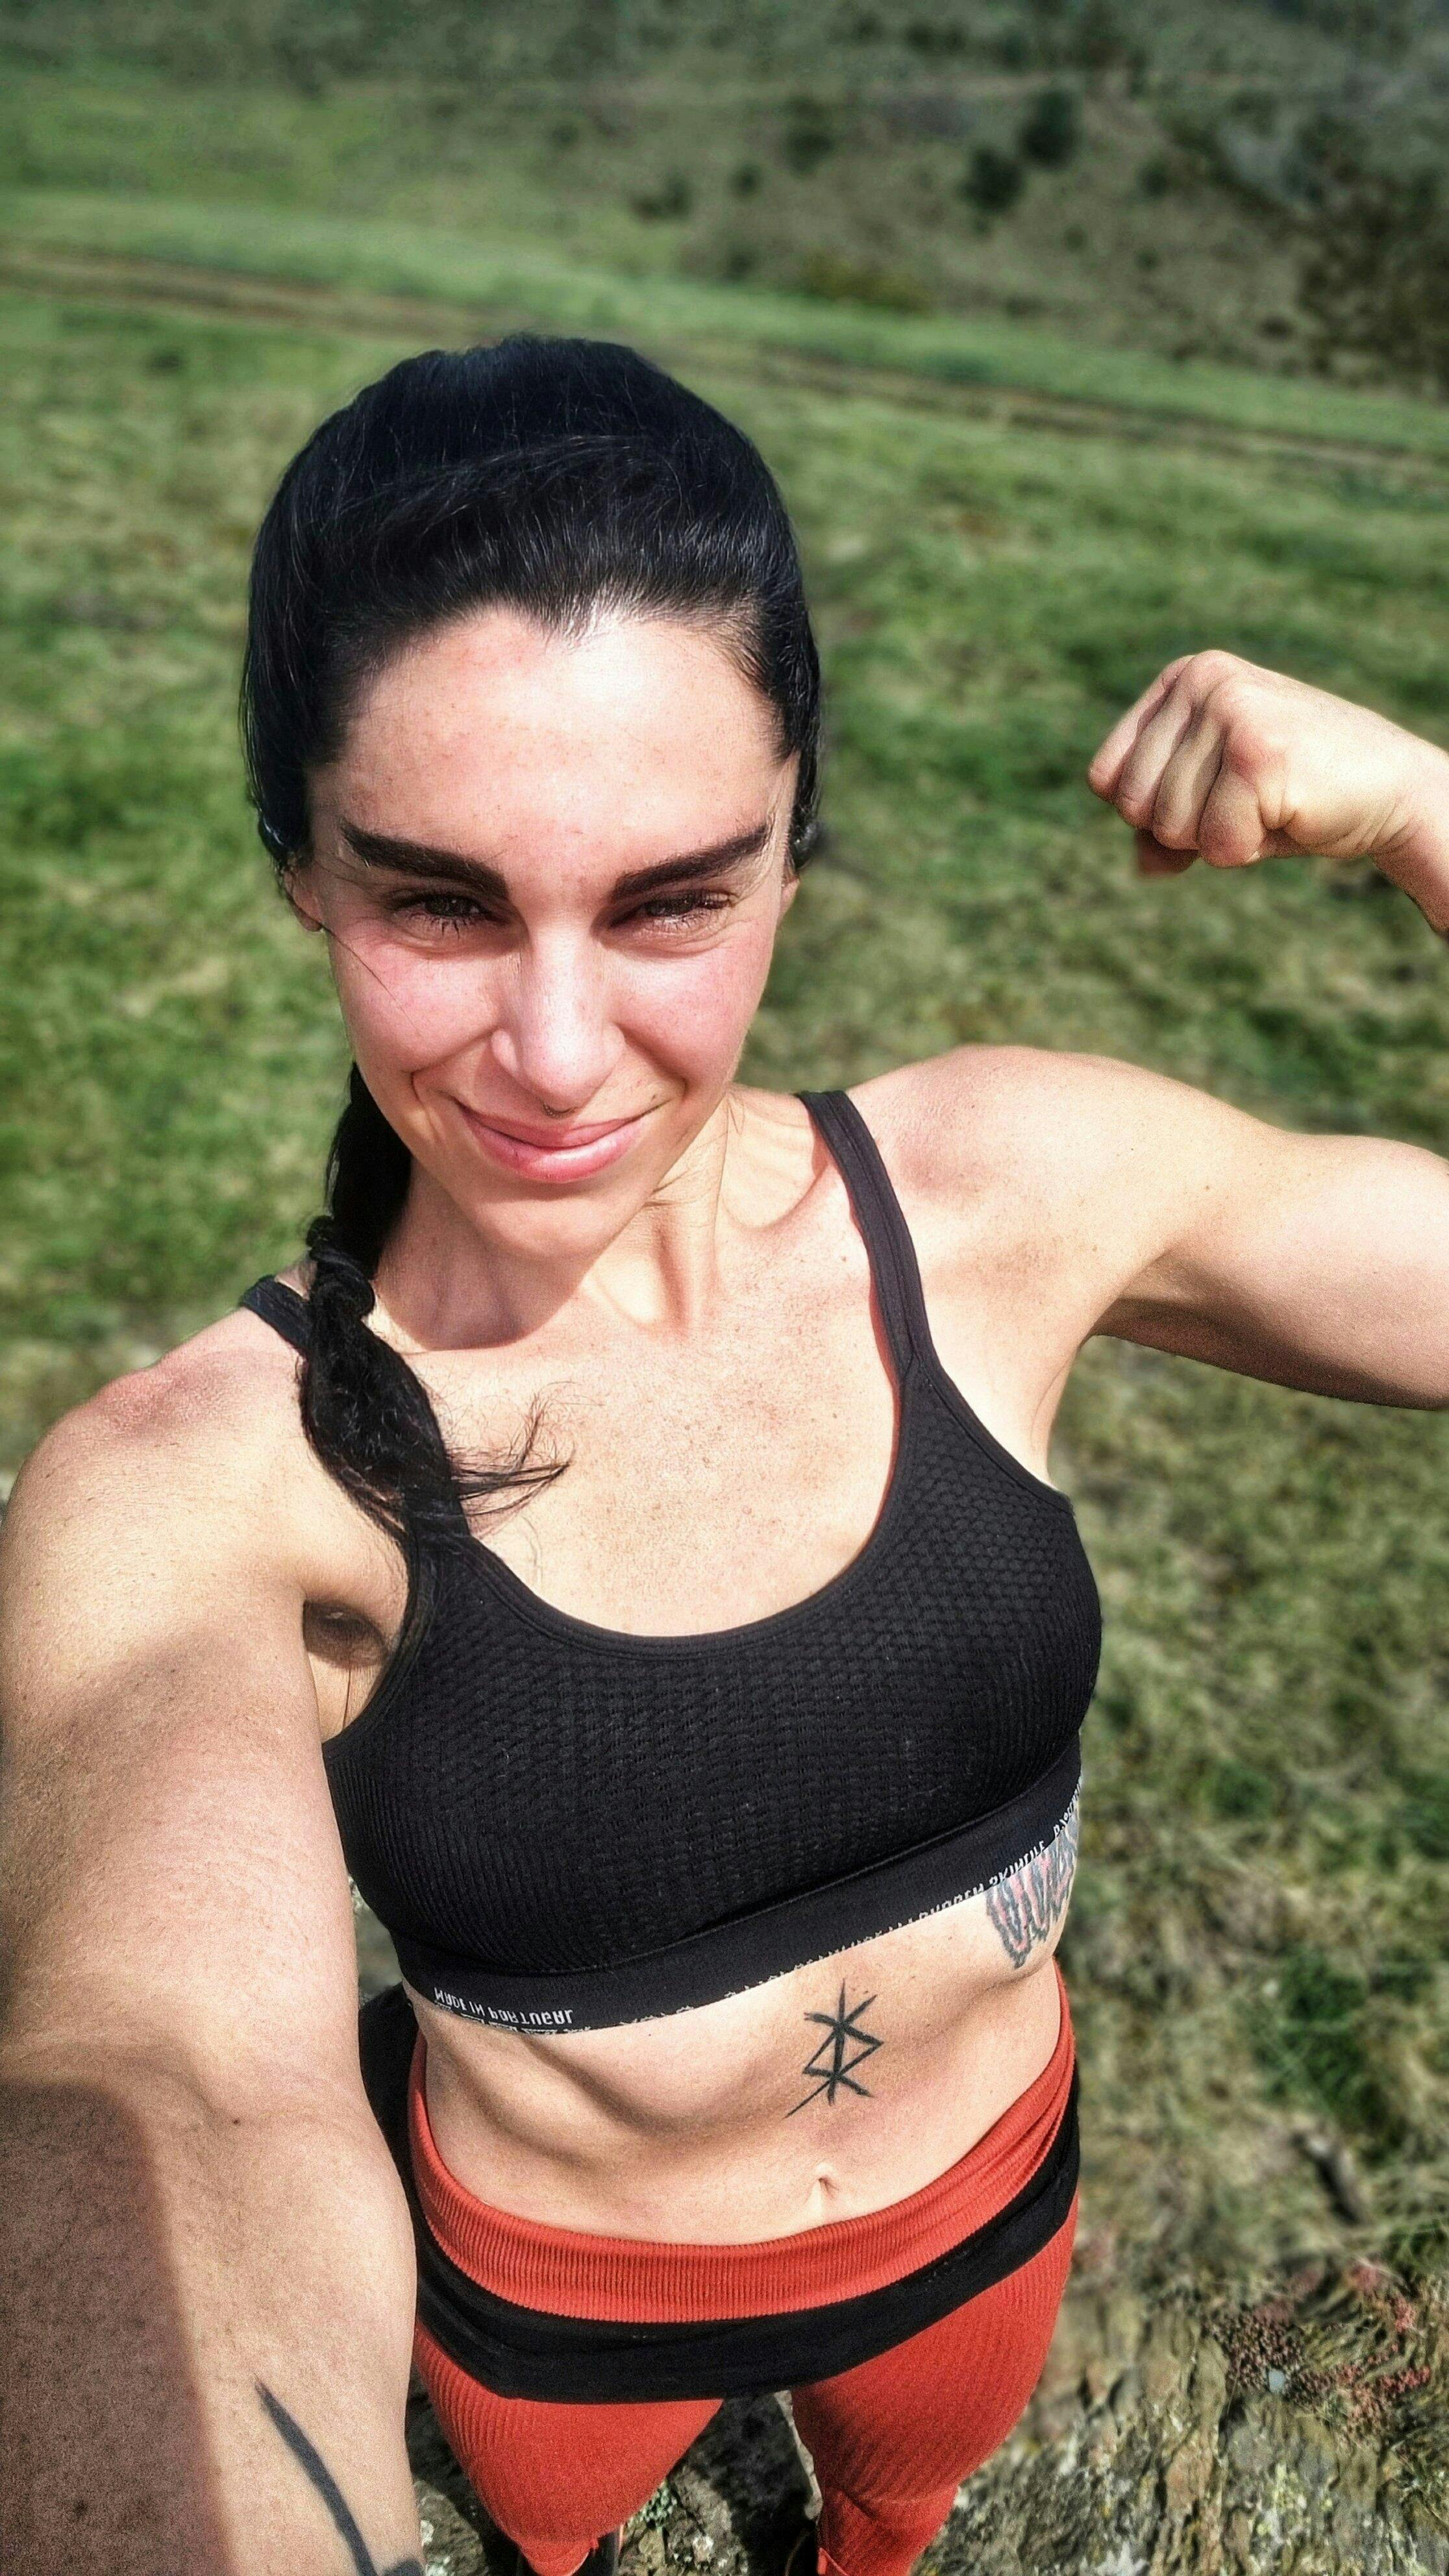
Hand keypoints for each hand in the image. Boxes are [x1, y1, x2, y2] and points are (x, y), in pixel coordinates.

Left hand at [1087, 649, 1448, 932]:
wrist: (1391, 790)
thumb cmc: (1295, 795)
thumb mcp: (1215, 804)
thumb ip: (1162, 828)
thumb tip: (1142, 865)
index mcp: (1183, 677)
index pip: (1107, 777)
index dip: (1152, 812)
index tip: (1211, 793)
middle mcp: (1202, 680)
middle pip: (1133, 805)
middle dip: (1186, 828)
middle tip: (1247, 803)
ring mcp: (1230, 710)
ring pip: (1170, 827)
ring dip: (1221, 839)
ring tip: (1270, 804)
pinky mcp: (1257, 752)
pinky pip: (1214, 843)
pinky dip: (1247, 850)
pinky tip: (1289, 814)